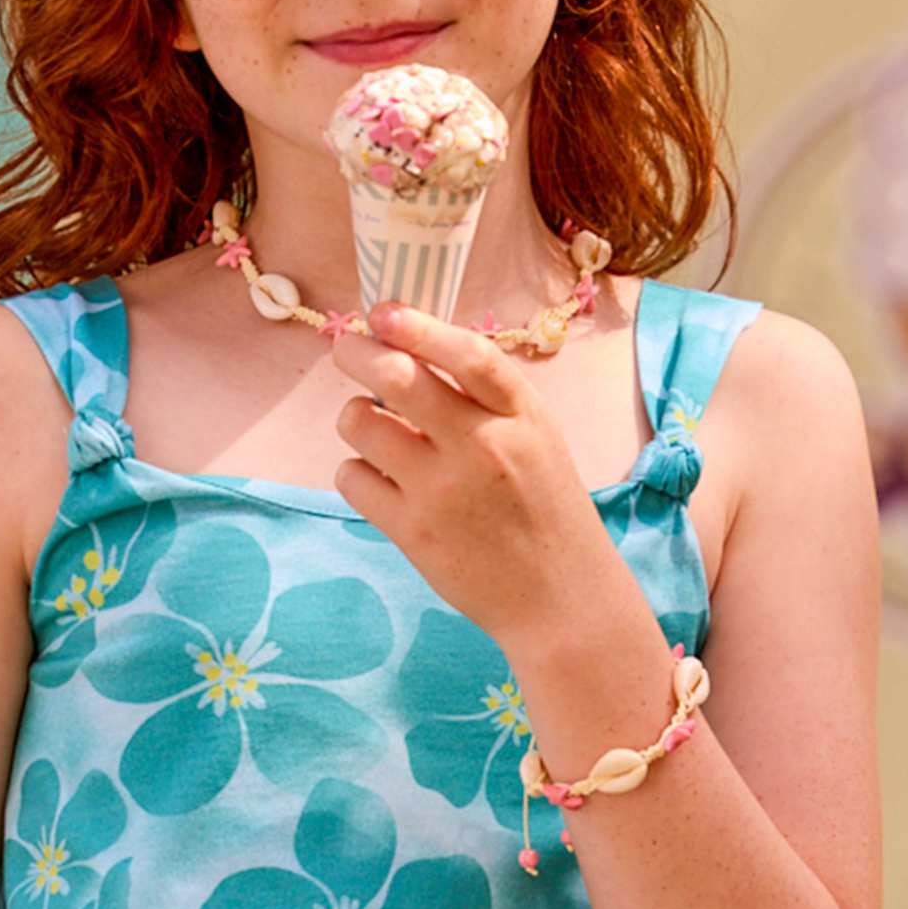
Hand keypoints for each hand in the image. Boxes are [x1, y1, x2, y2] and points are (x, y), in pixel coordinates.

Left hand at [330, 301, 623, 651]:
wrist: (559, 596)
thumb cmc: (545, 508)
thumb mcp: (537, 438)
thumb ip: (486, 398)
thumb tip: (411, 350)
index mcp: (518, 416)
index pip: (465, 354)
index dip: (417, 325)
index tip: (383, 311)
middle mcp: (480, 447)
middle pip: (395, 377)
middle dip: (357, 353)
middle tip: (348, 350)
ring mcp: (442, 491)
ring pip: (360, 424)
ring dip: (354, 416)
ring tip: (371, 427)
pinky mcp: (412, 532)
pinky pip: (352, 478)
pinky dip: (354, 470)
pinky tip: (376, 477)